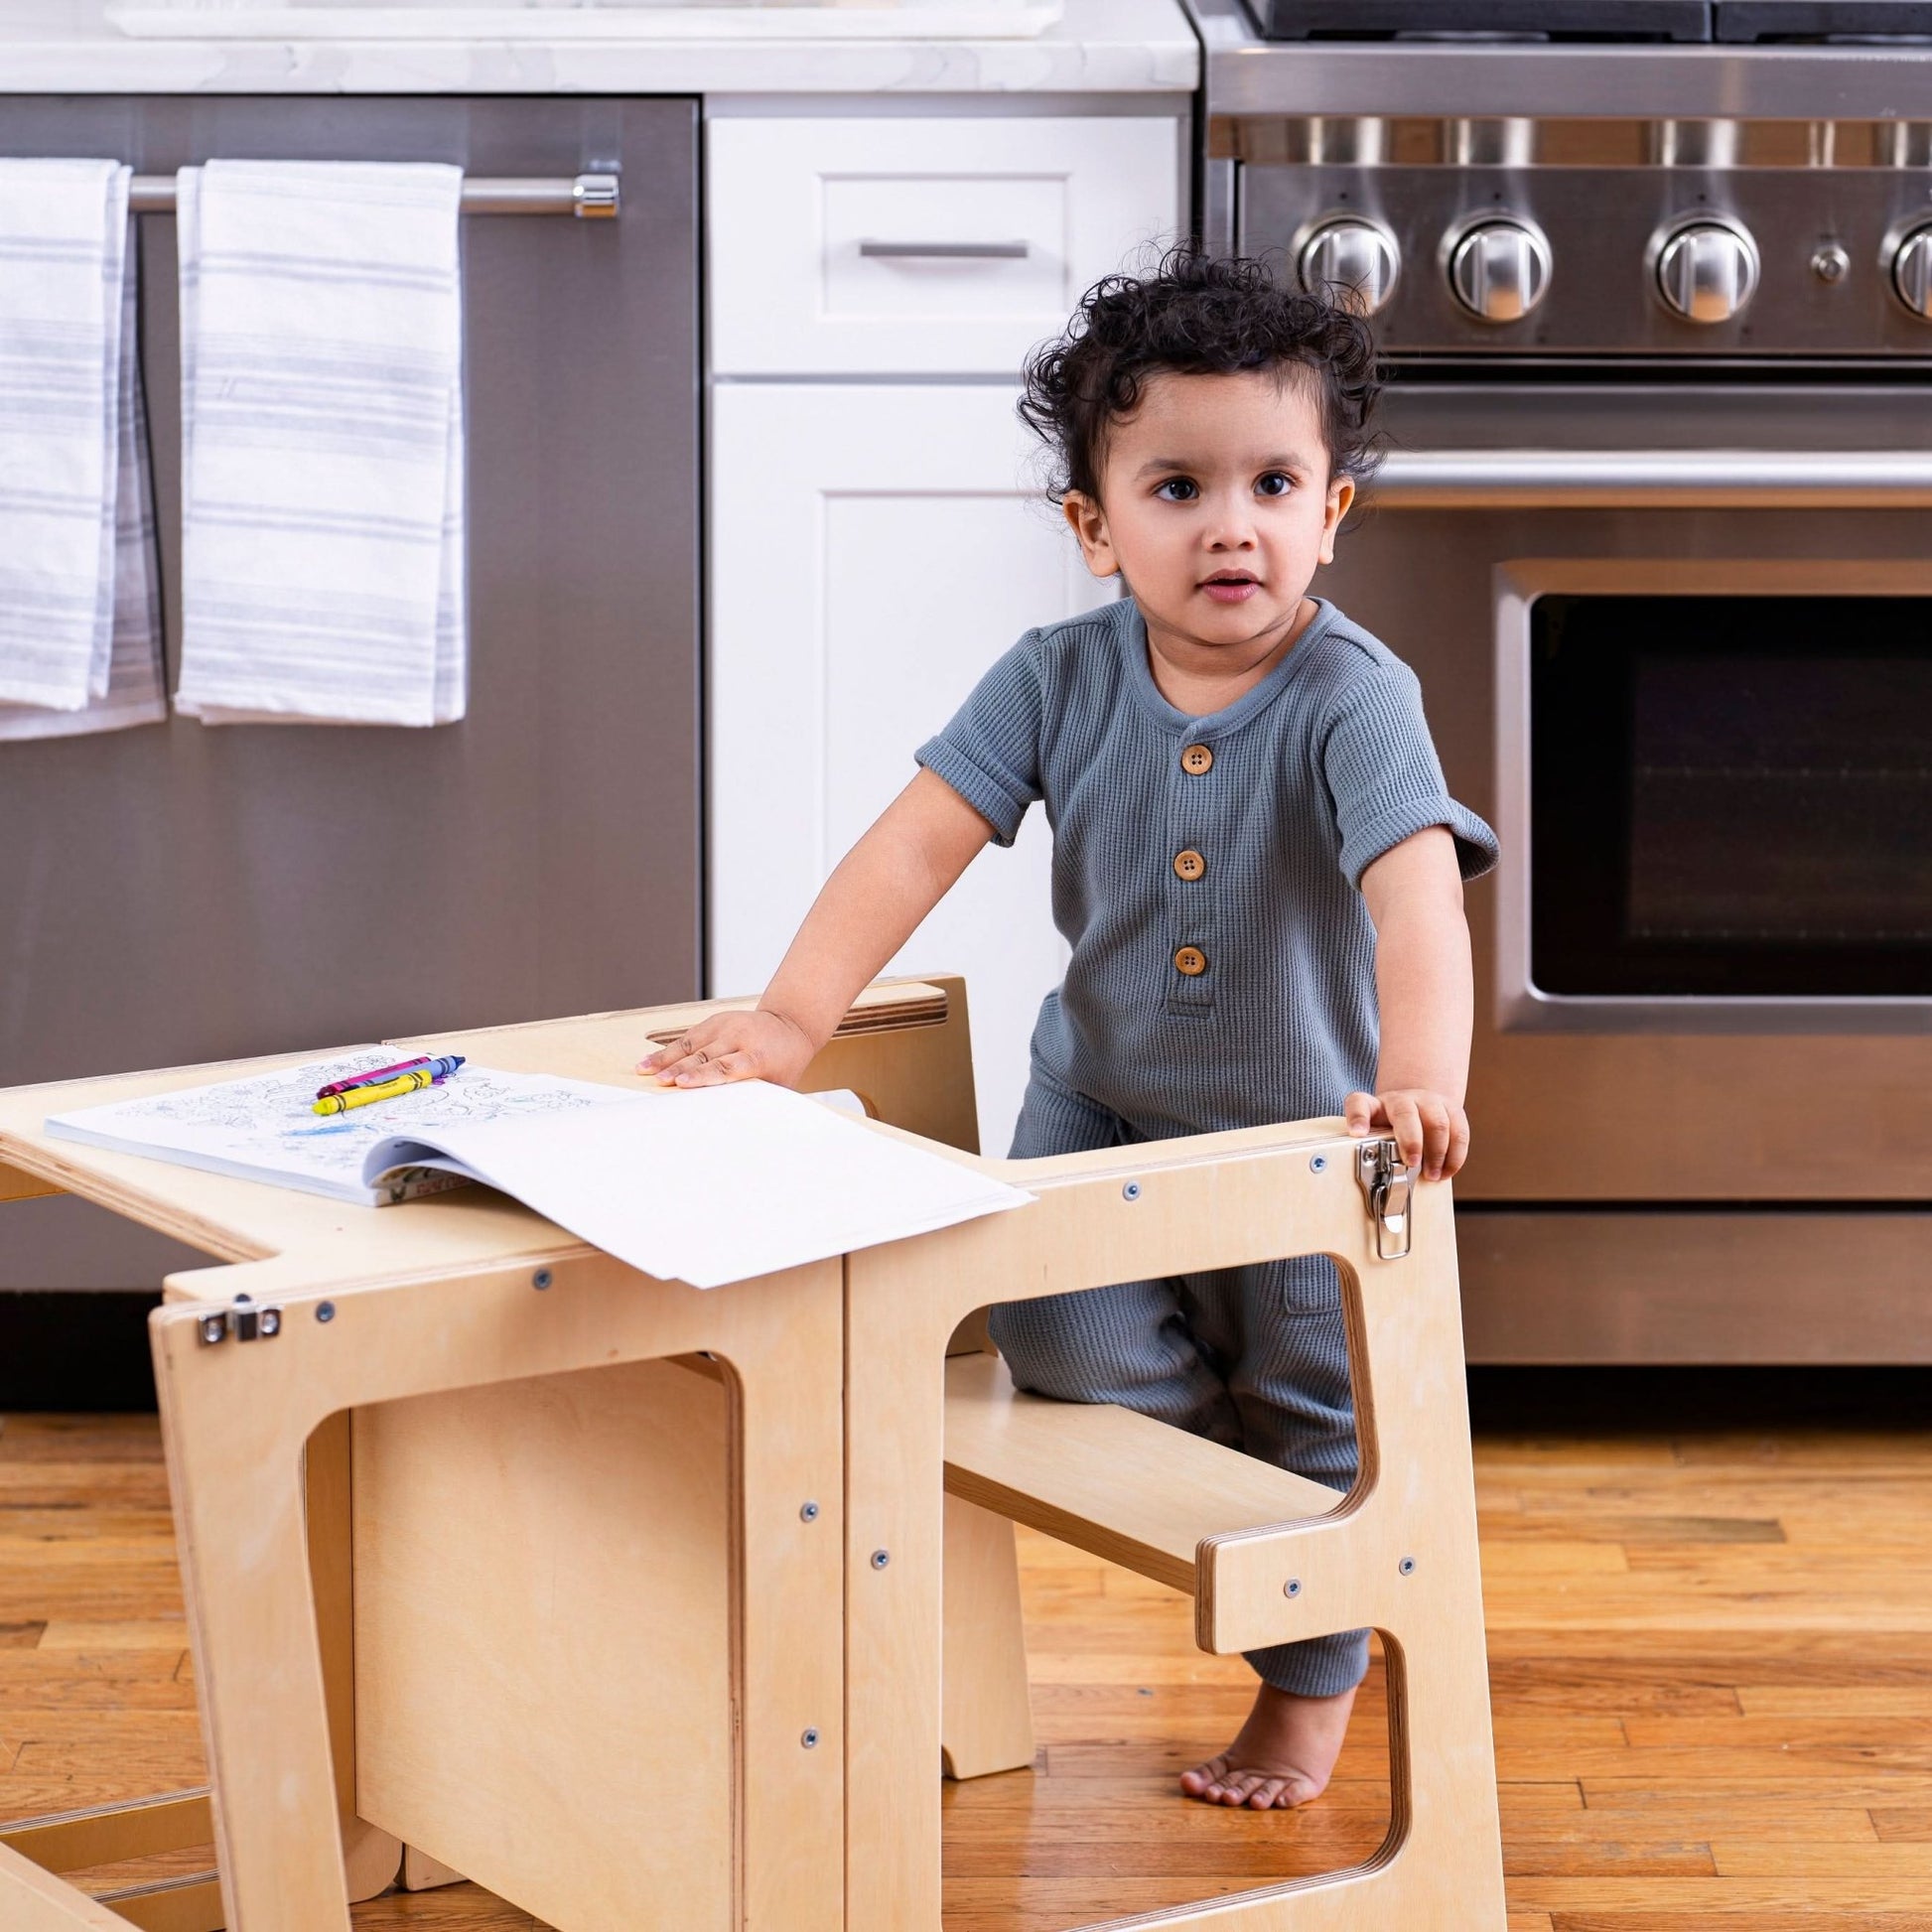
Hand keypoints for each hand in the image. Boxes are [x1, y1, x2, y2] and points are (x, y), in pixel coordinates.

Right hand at [638, 1007, 816, 1089]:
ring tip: (644, 1070)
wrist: (789, 1024)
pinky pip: (689, 1036)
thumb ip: (758, 1098)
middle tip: (657, 1082)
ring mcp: (726, 1025)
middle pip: (704, 1055)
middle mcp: (739, 1037)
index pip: (725, 1067)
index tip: (682, 1084)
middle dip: (678, 1070)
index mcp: (757, 1055)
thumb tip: (738, 1124)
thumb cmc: (784, 1063)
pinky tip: (653, 1060)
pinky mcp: (716, 1020)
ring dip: (666, 1058)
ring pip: (691, 1043)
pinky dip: (669, 1049)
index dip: (702, 1076)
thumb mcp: (781, 1083)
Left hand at [1343, 1088, 1468, 1183]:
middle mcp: (1401, 1100)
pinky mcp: (1452, 1110)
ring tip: (1432, 1176)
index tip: (1357, 1133)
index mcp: (1375, 1106)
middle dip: (1411, 1141)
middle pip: (1405, 1114)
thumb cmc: (1392, 1127)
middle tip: (1412, 1164)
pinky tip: (1447, 1171)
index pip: (1359, 1103)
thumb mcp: (1375, 1134)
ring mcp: (1428, 1101)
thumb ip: (1372, 1150)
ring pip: (1437, 1123)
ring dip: (1437, 1153)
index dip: (1357, 1117)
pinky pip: (1459, 1132)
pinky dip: (1455, 1155)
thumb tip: (1375, 1181)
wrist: (1419, 1104)